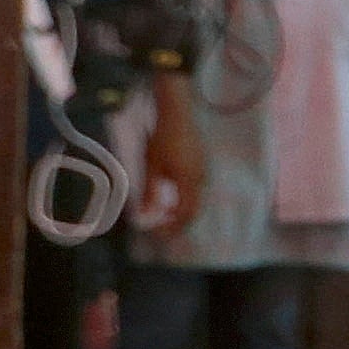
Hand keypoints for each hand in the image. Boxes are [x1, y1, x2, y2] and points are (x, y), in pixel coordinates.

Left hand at [138, 96, 206, 233]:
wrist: (179, 115)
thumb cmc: (162, 139)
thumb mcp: (151, 166)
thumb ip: (149, 192)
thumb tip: (144, 215)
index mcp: (188, 181)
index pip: (184, 214)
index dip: (172, 227)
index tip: (156, 233)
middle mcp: (201, 180)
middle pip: (193, 211)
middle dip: (177, 224)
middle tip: (159, 230)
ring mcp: (204, 173)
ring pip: (195, 201)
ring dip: (180, 212)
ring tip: (162, 216)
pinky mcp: (202, 167)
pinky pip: (195, 191)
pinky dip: (183, 201)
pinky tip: (170, 198)